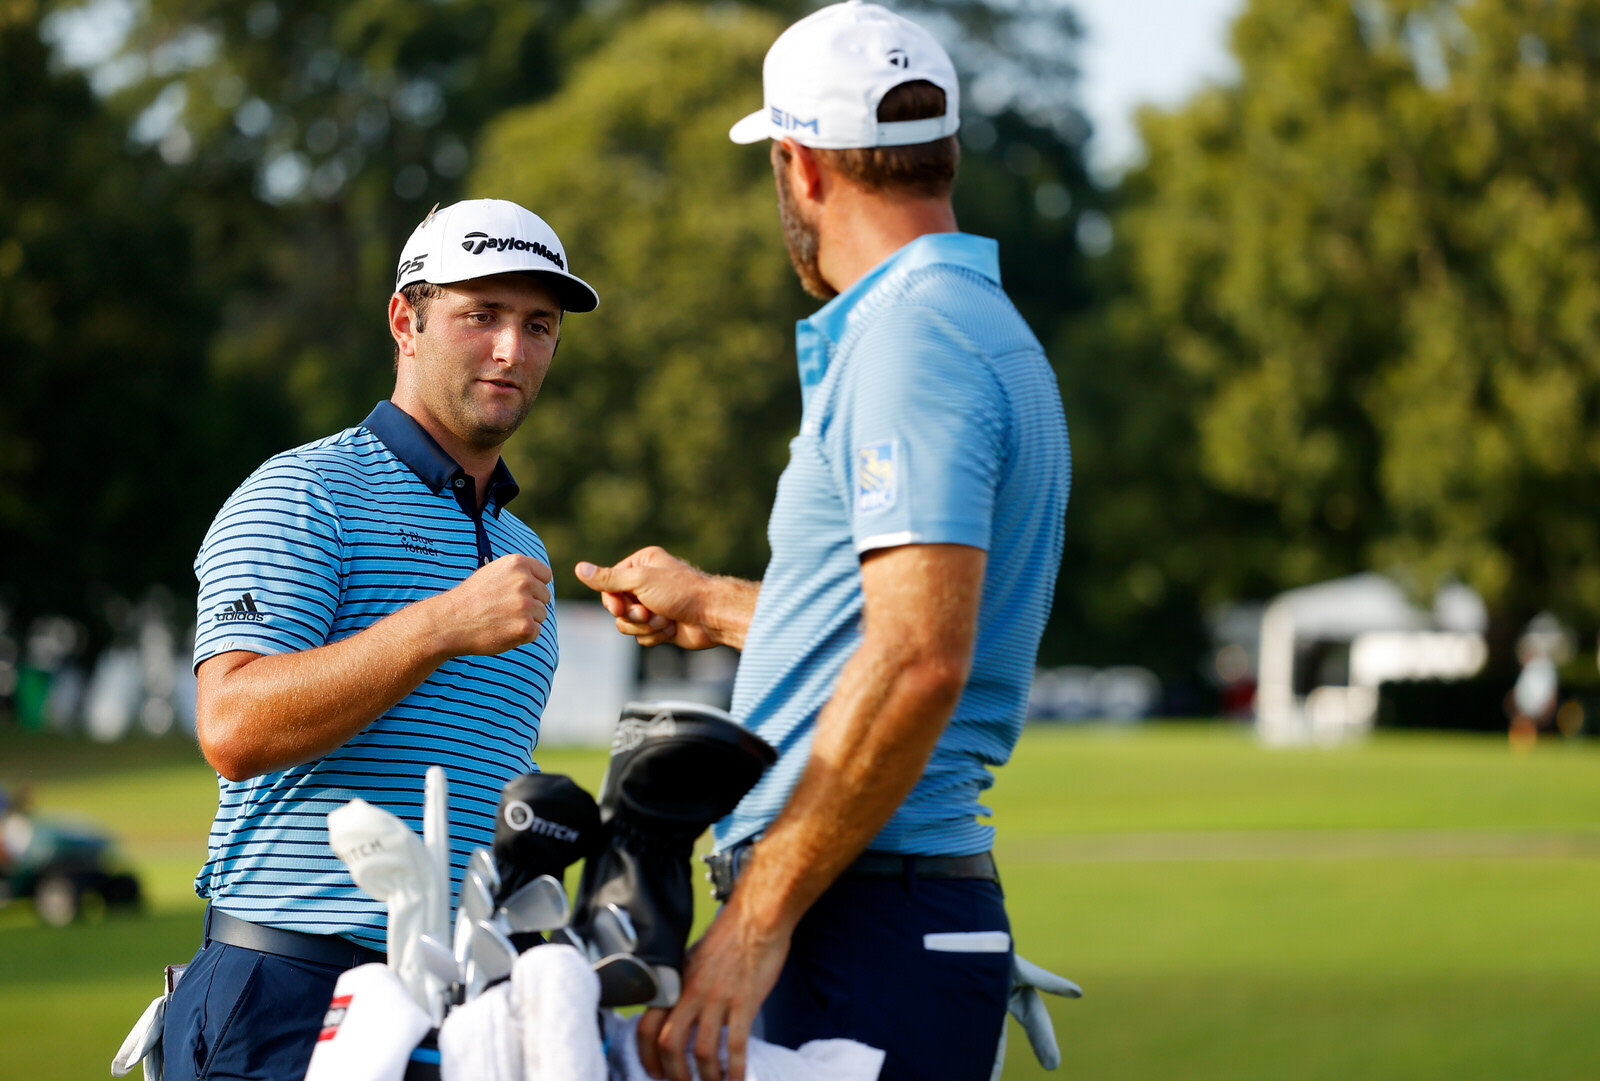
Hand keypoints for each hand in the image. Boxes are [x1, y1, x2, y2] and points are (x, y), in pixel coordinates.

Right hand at [431, 553, 552, 655]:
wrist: (450, 622)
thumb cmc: (472, 598)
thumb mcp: (494, 573)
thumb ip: (519, 573)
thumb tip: (542, 580)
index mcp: (518, 563)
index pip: (546, 576)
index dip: (534, 586)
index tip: (517, 593)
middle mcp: (524, 581)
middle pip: (545, 596)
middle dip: (530, 604)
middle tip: (504, 609)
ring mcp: (525, 604)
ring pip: (541, 615)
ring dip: (526, 620)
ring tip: (501, 619)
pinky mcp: (525, 627)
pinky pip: (535, 632)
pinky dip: (522, 635)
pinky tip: (502, 630)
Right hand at [574, 547, 722, 648]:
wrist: (711, 616)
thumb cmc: (680, 592)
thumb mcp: (640, 580)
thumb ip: (608, 578)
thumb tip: (579, 568)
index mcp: (641, 564)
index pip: (609, 585)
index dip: (613, 600)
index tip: (621, 607)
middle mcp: (645, 583)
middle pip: (616, 607)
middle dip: (632, 615)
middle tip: (648, 613)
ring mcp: (652, 605)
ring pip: (627, 624)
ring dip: (645, 626)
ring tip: (665, 620)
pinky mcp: (659, 625)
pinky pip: (641, 636)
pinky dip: (655, 635)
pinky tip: (671, 628)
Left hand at [636, 900, 791, 1080]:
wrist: (758, 917)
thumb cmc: (729, 935)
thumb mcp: (693, 958)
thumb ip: (684, 985)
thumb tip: (679, 1009)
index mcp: (676, 982)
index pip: (647, 1026)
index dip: (647, 1056)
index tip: (655, 1072)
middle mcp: (690, 992)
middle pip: (669, 1044)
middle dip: (673, 1074)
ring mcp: (716, 998)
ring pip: (701, 1051)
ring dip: (706, 1077)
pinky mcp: (743, 1002)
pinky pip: (735, 1045)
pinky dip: (736, 1069)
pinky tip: (738, 1079)